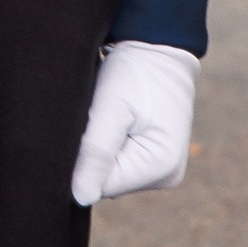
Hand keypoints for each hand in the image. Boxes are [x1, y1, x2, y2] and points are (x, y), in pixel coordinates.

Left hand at [70, 41, 197, 206]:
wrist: (158, 49)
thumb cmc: (135, 72)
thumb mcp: (110, 109)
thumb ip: (96, 154)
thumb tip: (81, 197)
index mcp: (161, 167)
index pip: (102, 185)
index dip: (84, 160)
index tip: (89, 126)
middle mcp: (167, 176)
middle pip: (108, 181)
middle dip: (94, 154)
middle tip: (100, 117)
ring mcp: (164, 169)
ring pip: (112, 172)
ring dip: (102, 148)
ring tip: (111, 115)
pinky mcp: (156, 159)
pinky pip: (121, 162)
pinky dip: (111, 144)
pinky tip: (117, 121)